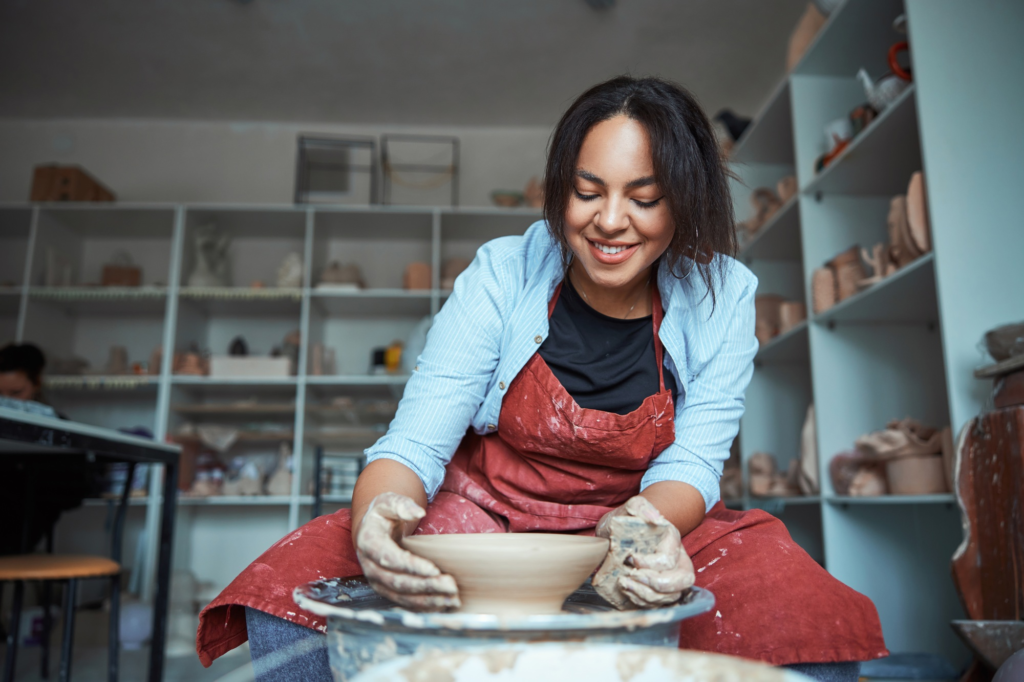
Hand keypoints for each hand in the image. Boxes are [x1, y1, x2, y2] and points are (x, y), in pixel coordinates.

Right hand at [354, 492, 459, 610]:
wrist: (372, 529)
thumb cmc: (384, 515)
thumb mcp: (389, 502)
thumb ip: (402, 505)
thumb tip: (418, 512)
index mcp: (369, 543)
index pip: (390, 559)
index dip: (411, 566)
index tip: (434, 569)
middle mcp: (370, 566)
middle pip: (398, 582)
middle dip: (426, 586)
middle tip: (451, 586)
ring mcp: (378, 581)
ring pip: (402, 597)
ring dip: (428, 600)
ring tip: (452, 599)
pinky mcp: (387, 590)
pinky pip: (405, 603)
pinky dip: (424, 606)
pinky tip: (443, 604)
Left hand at [593, 496, 694, 608]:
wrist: (620, 531)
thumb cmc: (627, 520)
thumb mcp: (631, 508)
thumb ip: (641, 506)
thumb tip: (654, 518)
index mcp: (672, 541)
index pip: (668, 560)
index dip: (650, 564)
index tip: (630, 559)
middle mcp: (677, 561)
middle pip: (681, 582)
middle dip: (654, 585)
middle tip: (629, 577)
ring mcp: (671, 578)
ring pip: (670, 597)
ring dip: (645, 595)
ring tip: (623, 583)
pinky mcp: (661, 591)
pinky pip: (659, 604)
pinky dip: (642, 602)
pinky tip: (627, 591)